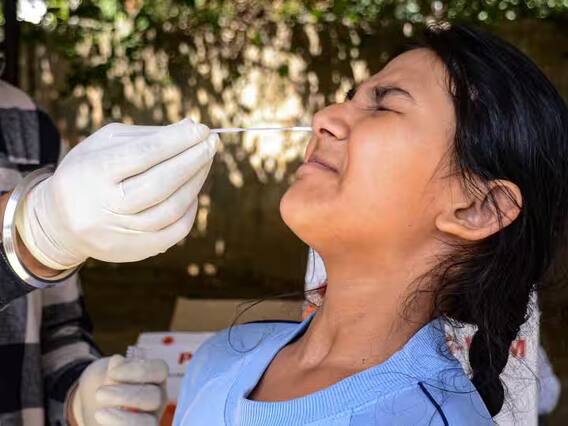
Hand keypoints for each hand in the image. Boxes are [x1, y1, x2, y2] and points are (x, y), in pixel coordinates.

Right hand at [15, 118, 218, 268]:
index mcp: (91, 173)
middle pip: (161, 183)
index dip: (177, 140)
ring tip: (206, 161)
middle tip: (212, 142)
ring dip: (196, 182)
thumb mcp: (104, 145)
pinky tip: (194, 191)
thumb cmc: (89, 173)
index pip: (143, 155)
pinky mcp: (133, 252)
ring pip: (171, 209)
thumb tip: (191, 128)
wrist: (59, 222)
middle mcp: (103, 207)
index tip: (201, 128)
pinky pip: (174, 231)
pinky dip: (190, 209)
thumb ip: (147, 136)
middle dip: (193, 160)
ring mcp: (118, 233)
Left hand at [69, 355, 167, 425]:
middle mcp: (158, 398)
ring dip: (123, 419)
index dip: (138, 370)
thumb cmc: (105, 383)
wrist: (94, 405)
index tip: (112, 372)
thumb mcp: (106, 373)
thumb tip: (117, 362)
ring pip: (148, 422)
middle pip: (155, 397)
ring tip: (99, 413)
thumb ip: (112, 370)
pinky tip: (102, 422)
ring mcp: (151, 418)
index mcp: (155, 377)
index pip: (159, 370)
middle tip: (99, 393)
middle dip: (126, 395)